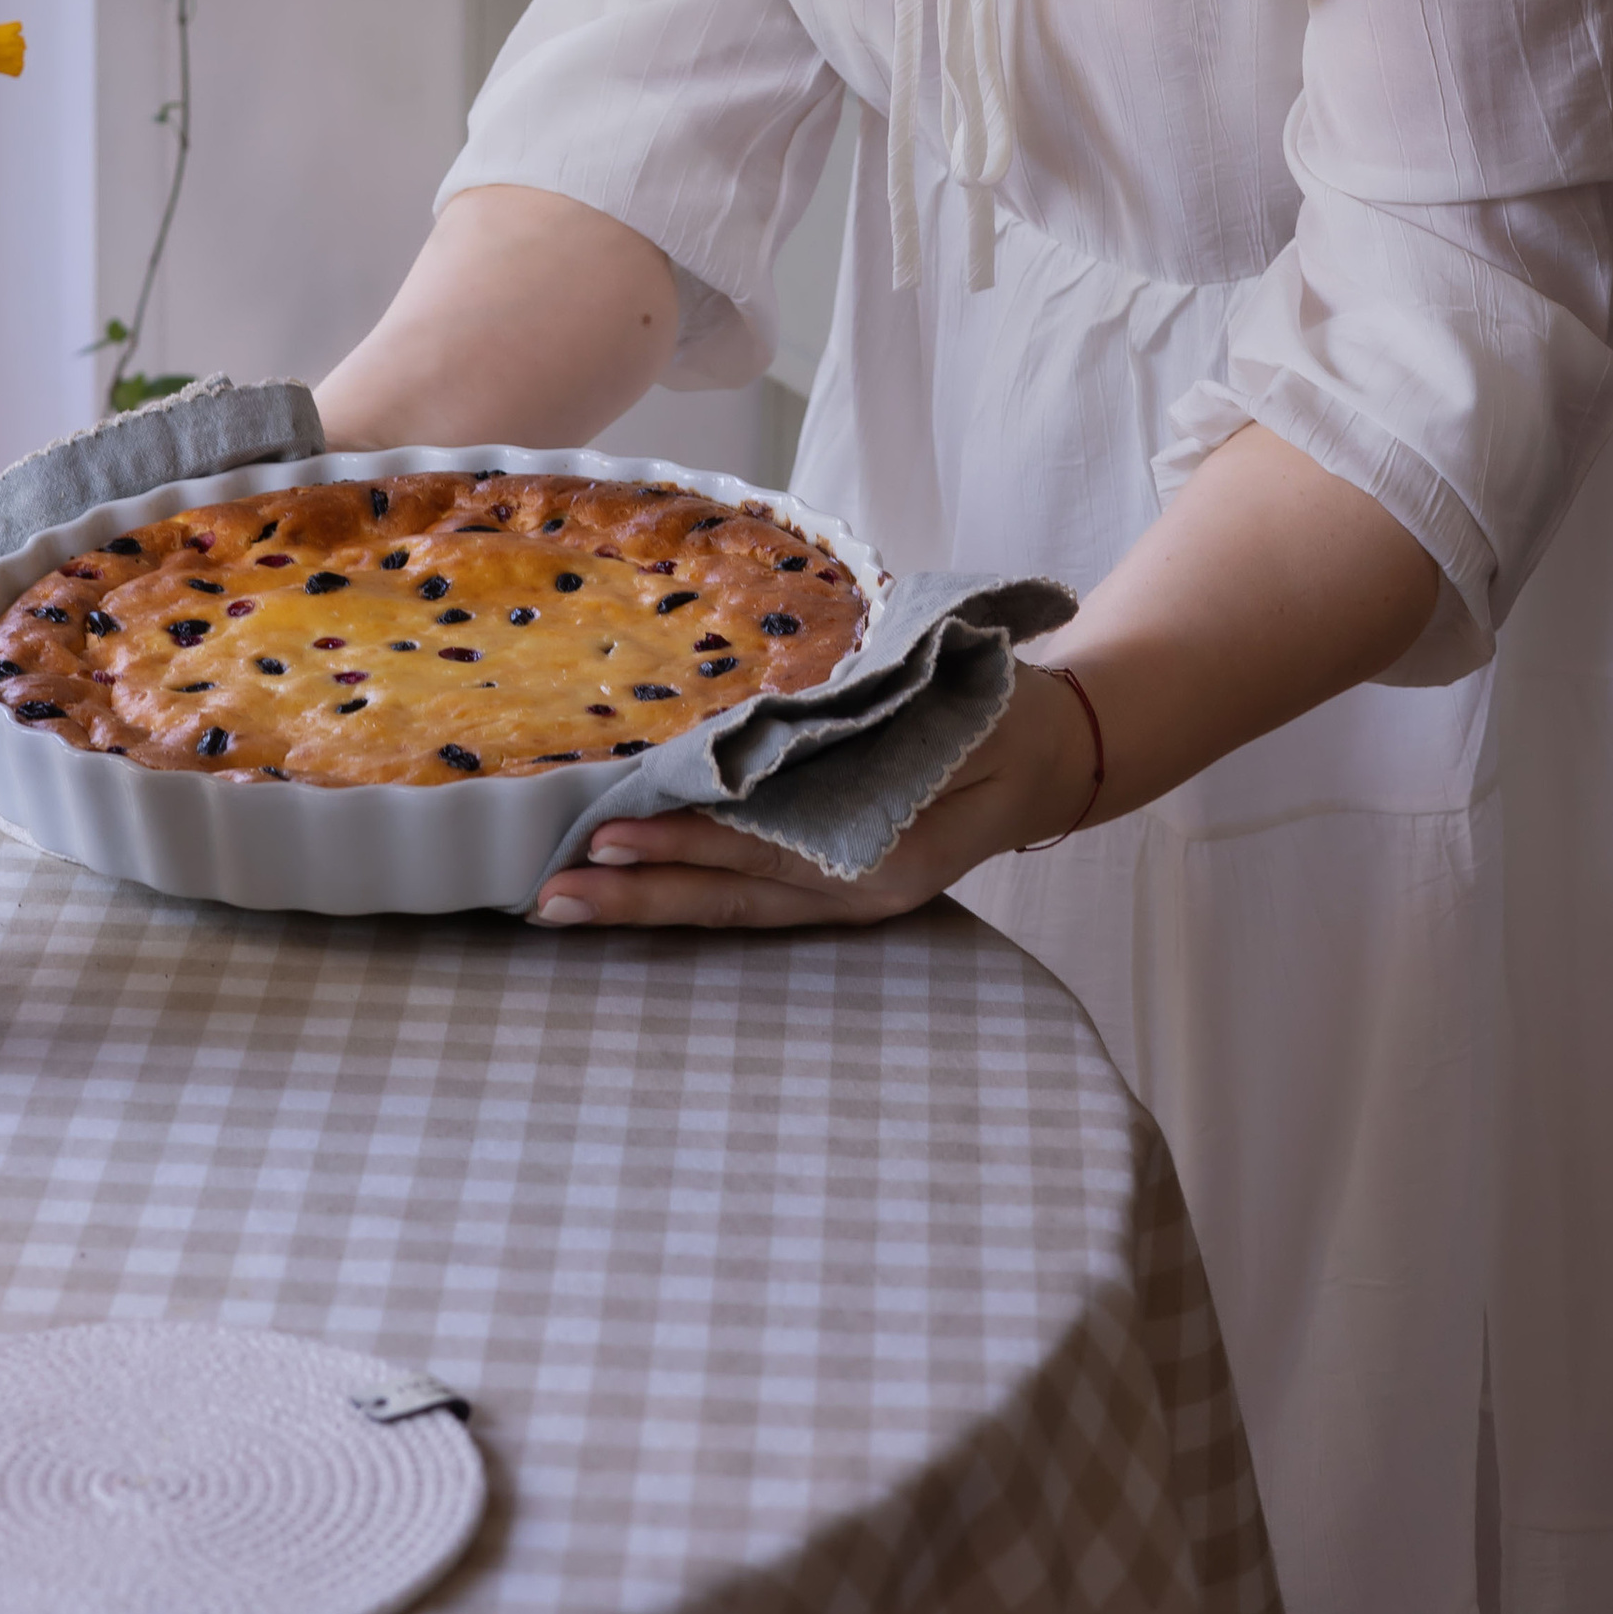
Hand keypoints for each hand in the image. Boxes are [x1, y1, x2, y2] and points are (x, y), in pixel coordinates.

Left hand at [527, 665, 1097, 932]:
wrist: (1060, 751)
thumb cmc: (1000, 714)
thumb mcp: (946, 709)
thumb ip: (865, 720)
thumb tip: (773, 710)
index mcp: (884, 856)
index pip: (762, 854)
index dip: (685, 845)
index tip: (613, 836)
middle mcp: (856, 888)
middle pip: (731, 898)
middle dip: (638, 898)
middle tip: (552, 893)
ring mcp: (845, 892)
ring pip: (733, 904)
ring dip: (650, 902)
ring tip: (569, 898)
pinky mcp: (837, 876)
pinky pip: (754, 890)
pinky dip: (691, 882)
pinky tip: (634, 873)